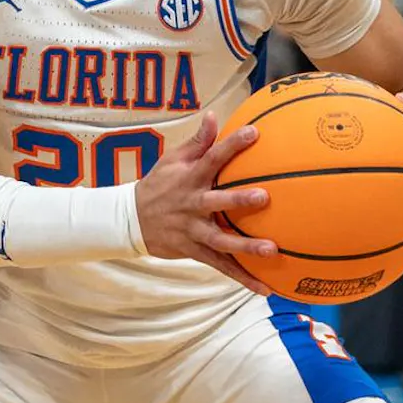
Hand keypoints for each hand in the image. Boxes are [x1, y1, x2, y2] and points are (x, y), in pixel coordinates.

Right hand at [135, 111, 277, 295]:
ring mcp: (192, 231)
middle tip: (265, 197)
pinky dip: (242, 277)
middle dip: (239, 200)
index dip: (231, 145)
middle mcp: (191, 205)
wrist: (130, 220)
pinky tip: (265, 287)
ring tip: (272, 250)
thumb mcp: (172, 160)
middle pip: (216, 202)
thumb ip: (197, 142)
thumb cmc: (158, 185)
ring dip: (245, 246)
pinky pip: (220, 266)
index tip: (254, 132)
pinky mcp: (194, 251)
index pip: (211, 158)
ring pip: (220, 240)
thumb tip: (213, 116)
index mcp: (189, 178)